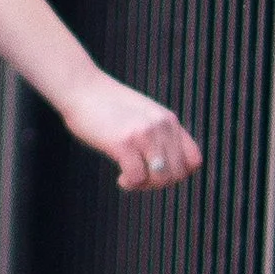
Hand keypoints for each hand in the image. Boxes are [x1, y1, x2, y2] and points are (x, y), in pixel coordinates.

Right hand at [59, 70, 201, 194]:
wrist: (80, 88)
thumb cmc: (106, 105)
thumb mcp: (143, 115)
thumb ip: (158, 134)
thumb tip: (165, 167)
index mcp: (169, 120)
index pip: (194, 160)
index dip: (179, 174)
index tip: (157, 172)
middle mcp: (162, 126)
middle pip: (178, 174)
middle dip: (159, 183)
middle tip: (140, 178)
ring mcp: (144, 133)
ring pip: (161, 178)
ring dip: (145, 185)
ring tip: (129, 179)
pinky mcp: (124, 141)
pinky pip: (138, 177)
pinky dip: (130, 184)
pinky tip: (120, 178)